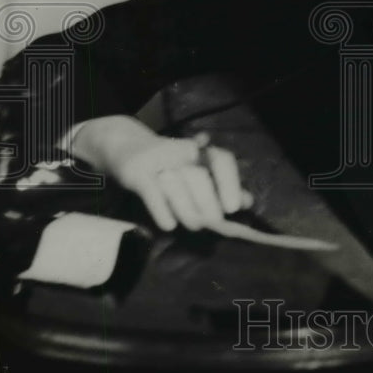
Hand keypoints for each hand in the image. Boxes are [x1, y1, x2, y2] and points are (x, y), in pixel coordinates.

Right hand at [71, 116, 252, 230]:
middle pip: (199, 178)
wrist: (125, 147)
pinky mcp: (136, 172)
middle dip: (207, 204)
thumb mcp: (195, 173)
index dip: (230, 182)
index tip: (233, 207)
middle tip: (212, 222)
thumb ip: (221, 187)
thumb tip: (247, 201)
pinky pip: (153, 194)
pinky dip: (163, 212)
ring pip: (177, 188)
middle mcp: (181, 152)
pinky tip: (169, 225)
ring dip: (187, 211)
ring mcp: (157, 161)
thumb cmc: (167, 165)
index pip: (221, 160)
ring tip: (193, 225)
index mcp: (199, 151)